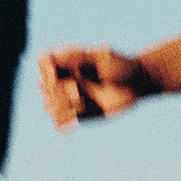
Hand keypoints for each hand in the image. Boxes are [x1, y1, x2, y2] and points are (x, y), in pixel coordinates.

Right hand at [38, 46, 154, 129]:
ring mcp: (71, 98)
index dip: (45, 69)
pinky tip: (75, 122)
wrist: (137, 84)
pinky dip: (62, 123)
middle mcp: (66, 78)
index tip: (57, 74)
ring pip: (49, 105)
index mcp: (68, 61)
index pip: (43, 61)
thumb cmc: (122, 66)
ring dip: (60, 108)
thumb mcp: (103, 57)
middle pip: (44, 86)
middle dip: (56, 91)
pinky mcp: (79, 115)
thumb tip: (61, 58)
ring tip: (81, 105)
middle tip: (78, 92)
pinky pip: (60, 123)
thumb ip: (82, 58)